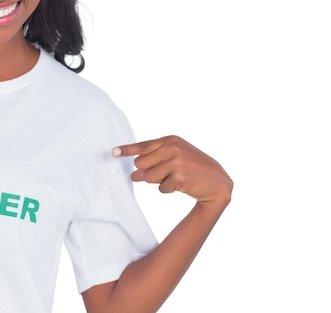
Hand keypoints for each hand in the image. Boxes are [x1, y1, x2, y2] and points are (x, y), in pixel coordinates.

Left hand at [113, 135, 232, 205]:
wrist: (217, 181)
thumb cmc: (193, 167)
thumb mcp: (175, 157)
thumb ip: (153, 162)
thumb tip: (134, 175)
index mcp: (171, 140)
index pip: (142, 146)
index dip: (126, 150)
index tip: (113, 152)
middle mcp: (173, 148)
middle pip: (140, 163)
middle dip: (146, 171)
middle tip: (162, 173)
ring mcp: (177, 162)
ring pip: (148, 176)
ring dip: (157, 181)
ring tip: (173, 178)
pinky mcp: (180, 177)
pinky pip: (160, 188)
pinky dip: (167, 189)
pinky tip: (180, 185)